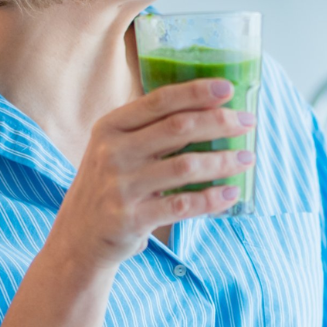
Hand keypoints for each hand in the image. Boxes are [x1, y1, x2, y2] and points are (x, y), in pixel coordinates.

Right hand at [49, 78, 254, 268]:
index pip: (159, 101)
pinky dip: (212, 199)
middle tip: (248, 122)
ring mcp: (121, 187)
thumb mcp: (116, 150)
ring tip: (247, 158)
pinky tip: (231, 193)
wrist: (78, 238)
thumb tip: (209, 111)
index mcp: (111, 127)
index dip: (196, 92)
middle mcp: (113, 153)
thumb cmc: (109, 186)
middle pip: (177, 128)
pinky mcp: (131, 219)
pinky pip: (182, 205)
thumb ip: (150, 131)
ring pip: (185, 166)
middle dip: (219, 122)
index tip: (228, 88)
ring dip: (222, 161)